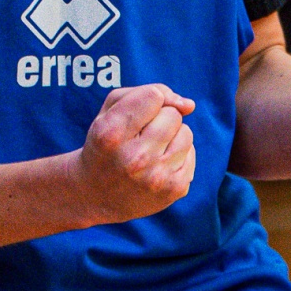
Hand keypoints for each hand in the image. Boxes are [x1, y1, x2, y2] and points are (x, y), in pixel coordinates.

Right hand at [72, 84, 196, 224]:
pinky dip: (177, 154)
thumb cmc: (106, 146)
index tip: (136, 113)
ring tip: (150, 149)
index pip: (153, 96)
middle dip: (159, 118)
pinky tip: (158, 164)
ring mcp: (157, 176)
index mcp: (112, 134)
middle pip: (172, 114)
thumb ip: (145, 92)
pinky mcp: (175, 189)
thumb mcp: (109, 112)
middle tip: (140, 135)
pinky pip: (191, 152)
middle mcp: (135, 158)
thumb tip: (189, 105)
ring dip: (171, 136)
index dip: (147, 99)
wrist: (99, 198)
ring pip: (186, 132)